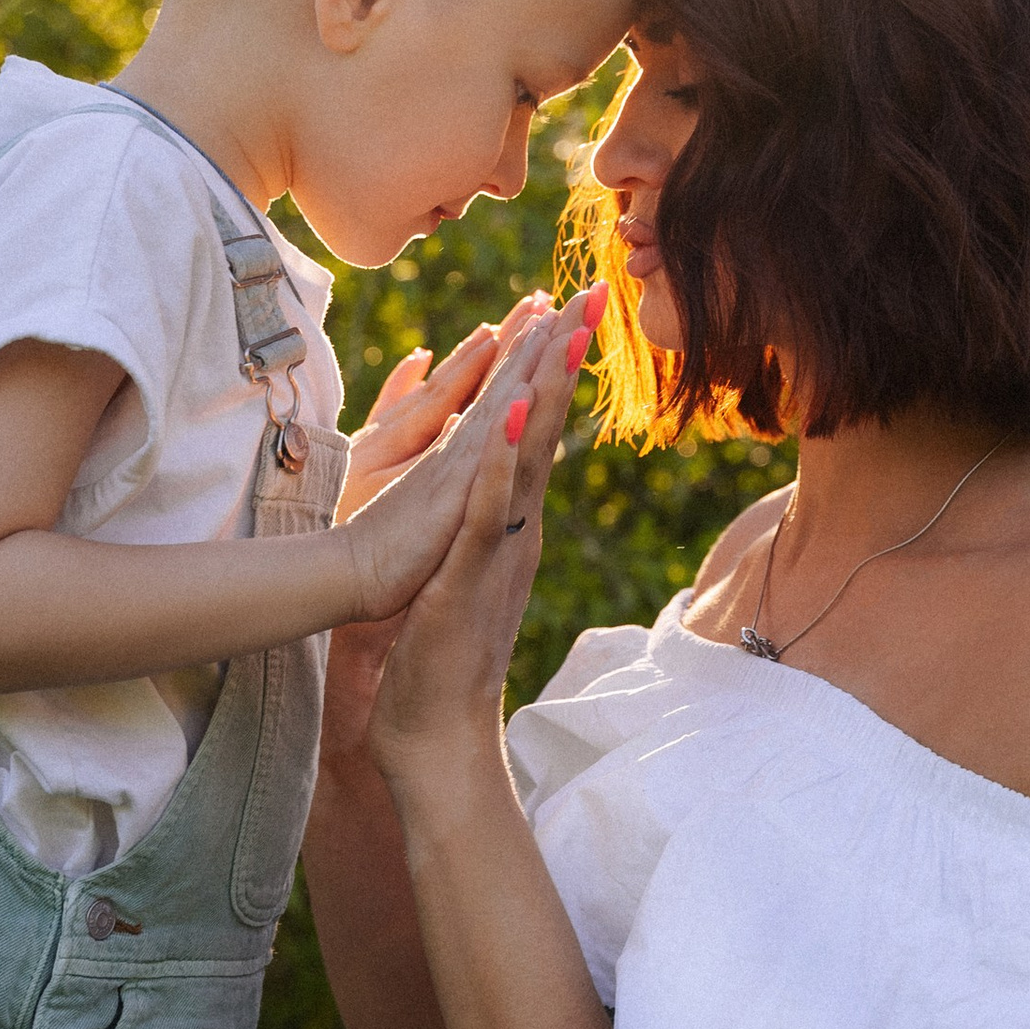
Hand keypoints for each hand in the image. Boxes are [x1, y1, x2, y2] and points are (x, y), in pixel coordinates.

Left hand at [324, 310, 543, 761]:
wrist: (436, 736)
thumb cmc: (435, 659)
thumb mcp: (457, 574)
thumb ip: (472, 527)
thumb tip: (480, 489)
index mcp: (509, 523)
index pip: (537, 430)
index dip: (553, 366)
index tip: (572, 305)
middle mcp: (516, 531)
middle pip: (547, 430)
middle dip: (567, 358)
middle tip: (594, 292)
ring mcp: (497, 553)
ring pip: (526, 461)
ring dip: (545, 394)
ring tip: (561, 333)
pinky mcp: (469, 580)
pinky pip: (487, 514)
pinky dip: (498, 464)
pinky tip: (509, 419)